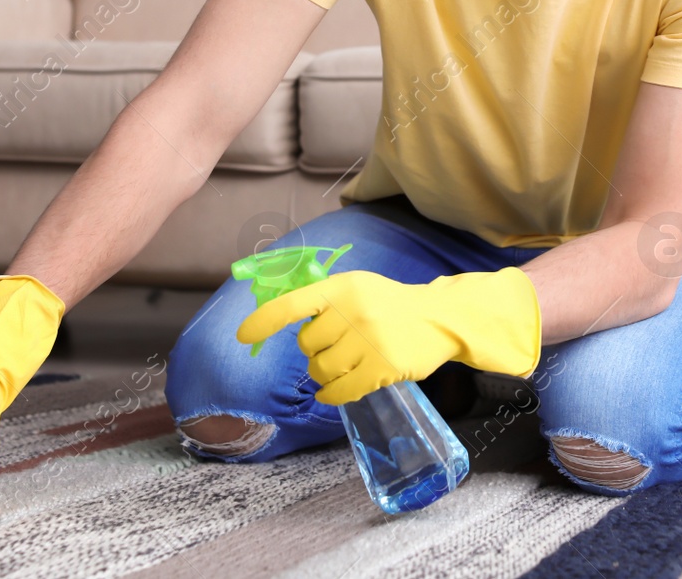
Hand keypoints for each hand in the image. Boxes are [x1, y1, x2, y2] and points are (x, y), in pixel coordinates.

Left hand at [236, 266, 540, 405]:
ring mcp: (369, 341)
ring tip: (343, 365)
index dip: (264, 320)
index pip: (294, 304)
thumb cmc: (390, 304)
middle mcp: (354, 311)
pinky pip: (340, 391)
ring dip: (324, 374)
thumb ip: (324, 300)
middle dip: (314, 350)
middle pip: (307, 345)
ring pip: (321, 370)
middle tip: (335, 346)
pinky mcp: (382, 368)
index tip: (241, 336)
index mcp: (343, 287)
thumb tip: (278, 318)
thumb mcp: (358, 288)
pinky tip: (335, 391)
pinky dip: (332, 395)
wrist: (440, 319)